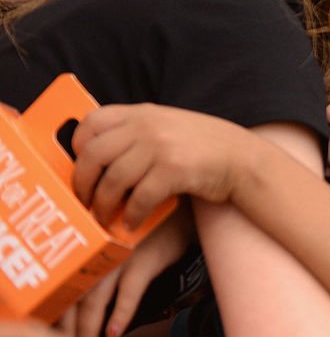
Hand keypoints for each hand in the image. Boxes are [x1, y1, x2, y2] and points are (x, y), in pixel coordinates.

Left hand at [55, 205, 195, 336]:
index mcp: (91, 248)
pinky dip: (120, 315)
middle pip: (74, 297)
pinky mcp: (144, 259)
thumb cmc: (155, 228)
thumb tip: (95, 303)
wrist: (187, 209)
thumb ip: (108, 265)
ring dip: (89, 329)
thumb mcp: (125, 244)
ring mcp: (120, 255)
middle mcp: (99, 251)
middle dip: (69, 330)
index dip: (58, 316)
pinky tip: (114, 334)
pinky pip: (129, 292)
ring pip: (95, 299)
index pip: (64, 288)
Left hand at [73, 104, 250, 227]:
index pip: (92, 122)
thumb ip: (138, 131)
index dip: (78, 147)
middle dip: (83, 184)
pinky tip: (132, 224)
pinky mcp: (174, 171)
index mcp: (143, 112)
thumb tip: (100, 156)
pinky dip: (132, 216)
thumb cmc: (205, 147)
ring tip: (105, 219)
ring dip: (104, 206)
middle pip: (94, 155)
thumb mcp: (168, 125)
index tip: (81, 167)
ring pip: (113, 180)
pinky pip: (139, 198)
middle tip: (84, 202)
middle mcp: (148, 126)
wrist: (243, 158)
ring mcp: (161, 147)